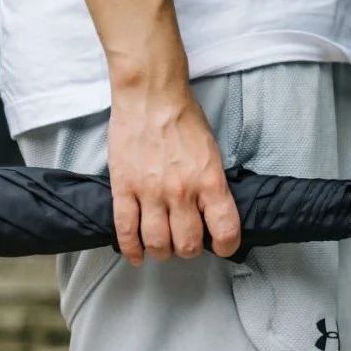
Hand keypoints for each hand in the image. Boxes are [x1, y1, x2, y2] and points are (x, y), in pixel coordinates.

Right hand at [108, 82, 240, 265]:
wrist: (150, 95)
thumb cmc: (183, 118)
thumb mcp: (211, 152)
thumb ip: (211, 185)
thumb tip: (211, 212)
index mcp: (209, 181)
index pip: (225, 231)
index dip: (226, 246)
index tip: (221, 245)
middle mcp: (182, 192)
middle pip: (187, 245)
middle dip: (188, 249)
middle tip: (185, 241)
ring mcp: (150, 192)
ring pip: (157, 243)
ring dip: (162, 250)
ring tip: (162, 245)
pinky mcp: (124, 189)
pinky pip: (126, 230)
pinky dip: (131, 249)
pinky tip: (137, 255)